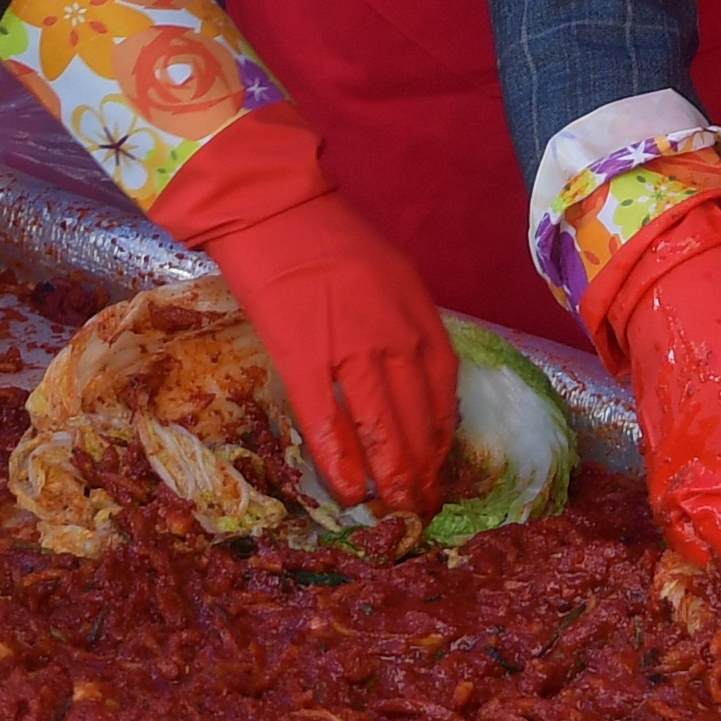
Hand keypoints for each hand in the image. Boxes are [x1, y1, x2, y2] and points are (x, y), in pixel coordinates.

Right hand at [158, 107, 457, 520]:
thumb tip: (410, 369)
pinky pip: (328, 422)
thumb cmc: (330, 238)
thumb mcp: (392, 273)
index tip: (439, 460)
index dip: (442, 430)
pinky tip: (348, 491)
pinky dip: (341, 462)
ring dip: (392, 474)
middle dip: (423, 467)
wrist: (276, 211)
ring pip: (382, 426)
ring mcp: (351, 349)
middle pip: (418, 415)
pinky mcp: (303, 359)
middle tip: (421, 504)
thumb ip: (405, 321)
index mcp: (418, 312)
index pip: (443, 385)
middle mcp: (395, 335)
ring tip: (395, 509)